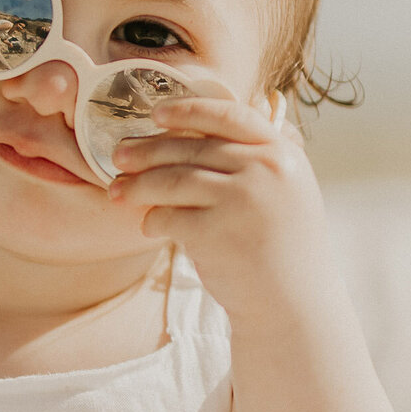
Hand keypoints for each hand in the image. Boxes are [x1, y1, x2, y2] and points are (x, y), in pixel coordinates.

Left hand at [107, 96, 332, 326]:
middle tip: (119, 156)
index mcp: (281, 152)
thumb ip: (257, 155)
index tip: (156, 113)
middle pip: (190, 147)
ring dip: (137, 185)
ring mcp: (239, 200)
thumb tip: (206, 123)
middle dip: (146, 151)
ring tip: (117, 190)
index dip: (188, 109)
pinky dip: (151, 220)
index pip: (229, 114)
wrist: (293, 302)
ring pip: (171, 180)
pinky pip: (167, 216)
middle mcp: (264, 169)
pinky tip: (148, 225)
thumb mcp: (288, 188)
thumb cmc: (283, 245)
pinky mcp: (214, 233)